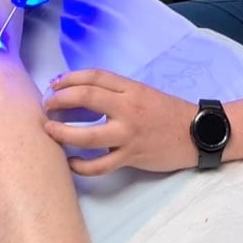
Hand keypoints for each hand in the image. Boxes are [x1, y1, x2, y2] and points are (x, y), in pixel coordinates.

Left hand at [43, 69, 197, 175]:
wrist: (196, 133)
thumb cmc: (169, 112)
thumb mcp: (145, 93)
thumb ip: (118, 93)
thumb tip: (83, 95)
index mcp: (132, 89)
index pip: (95, 77)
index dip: (70, 78)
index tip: (55, 83)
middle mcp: (128, 108)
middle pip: (86, 98)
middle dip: (60, 100)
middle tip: (47, 104)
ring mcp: (128, 134)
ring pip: (87, 136)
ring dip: (62, 133)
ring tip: (49, 131)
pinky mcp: (130, 157)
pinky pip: (98, 165)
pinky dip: (80, 165)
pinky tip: (69, 162)